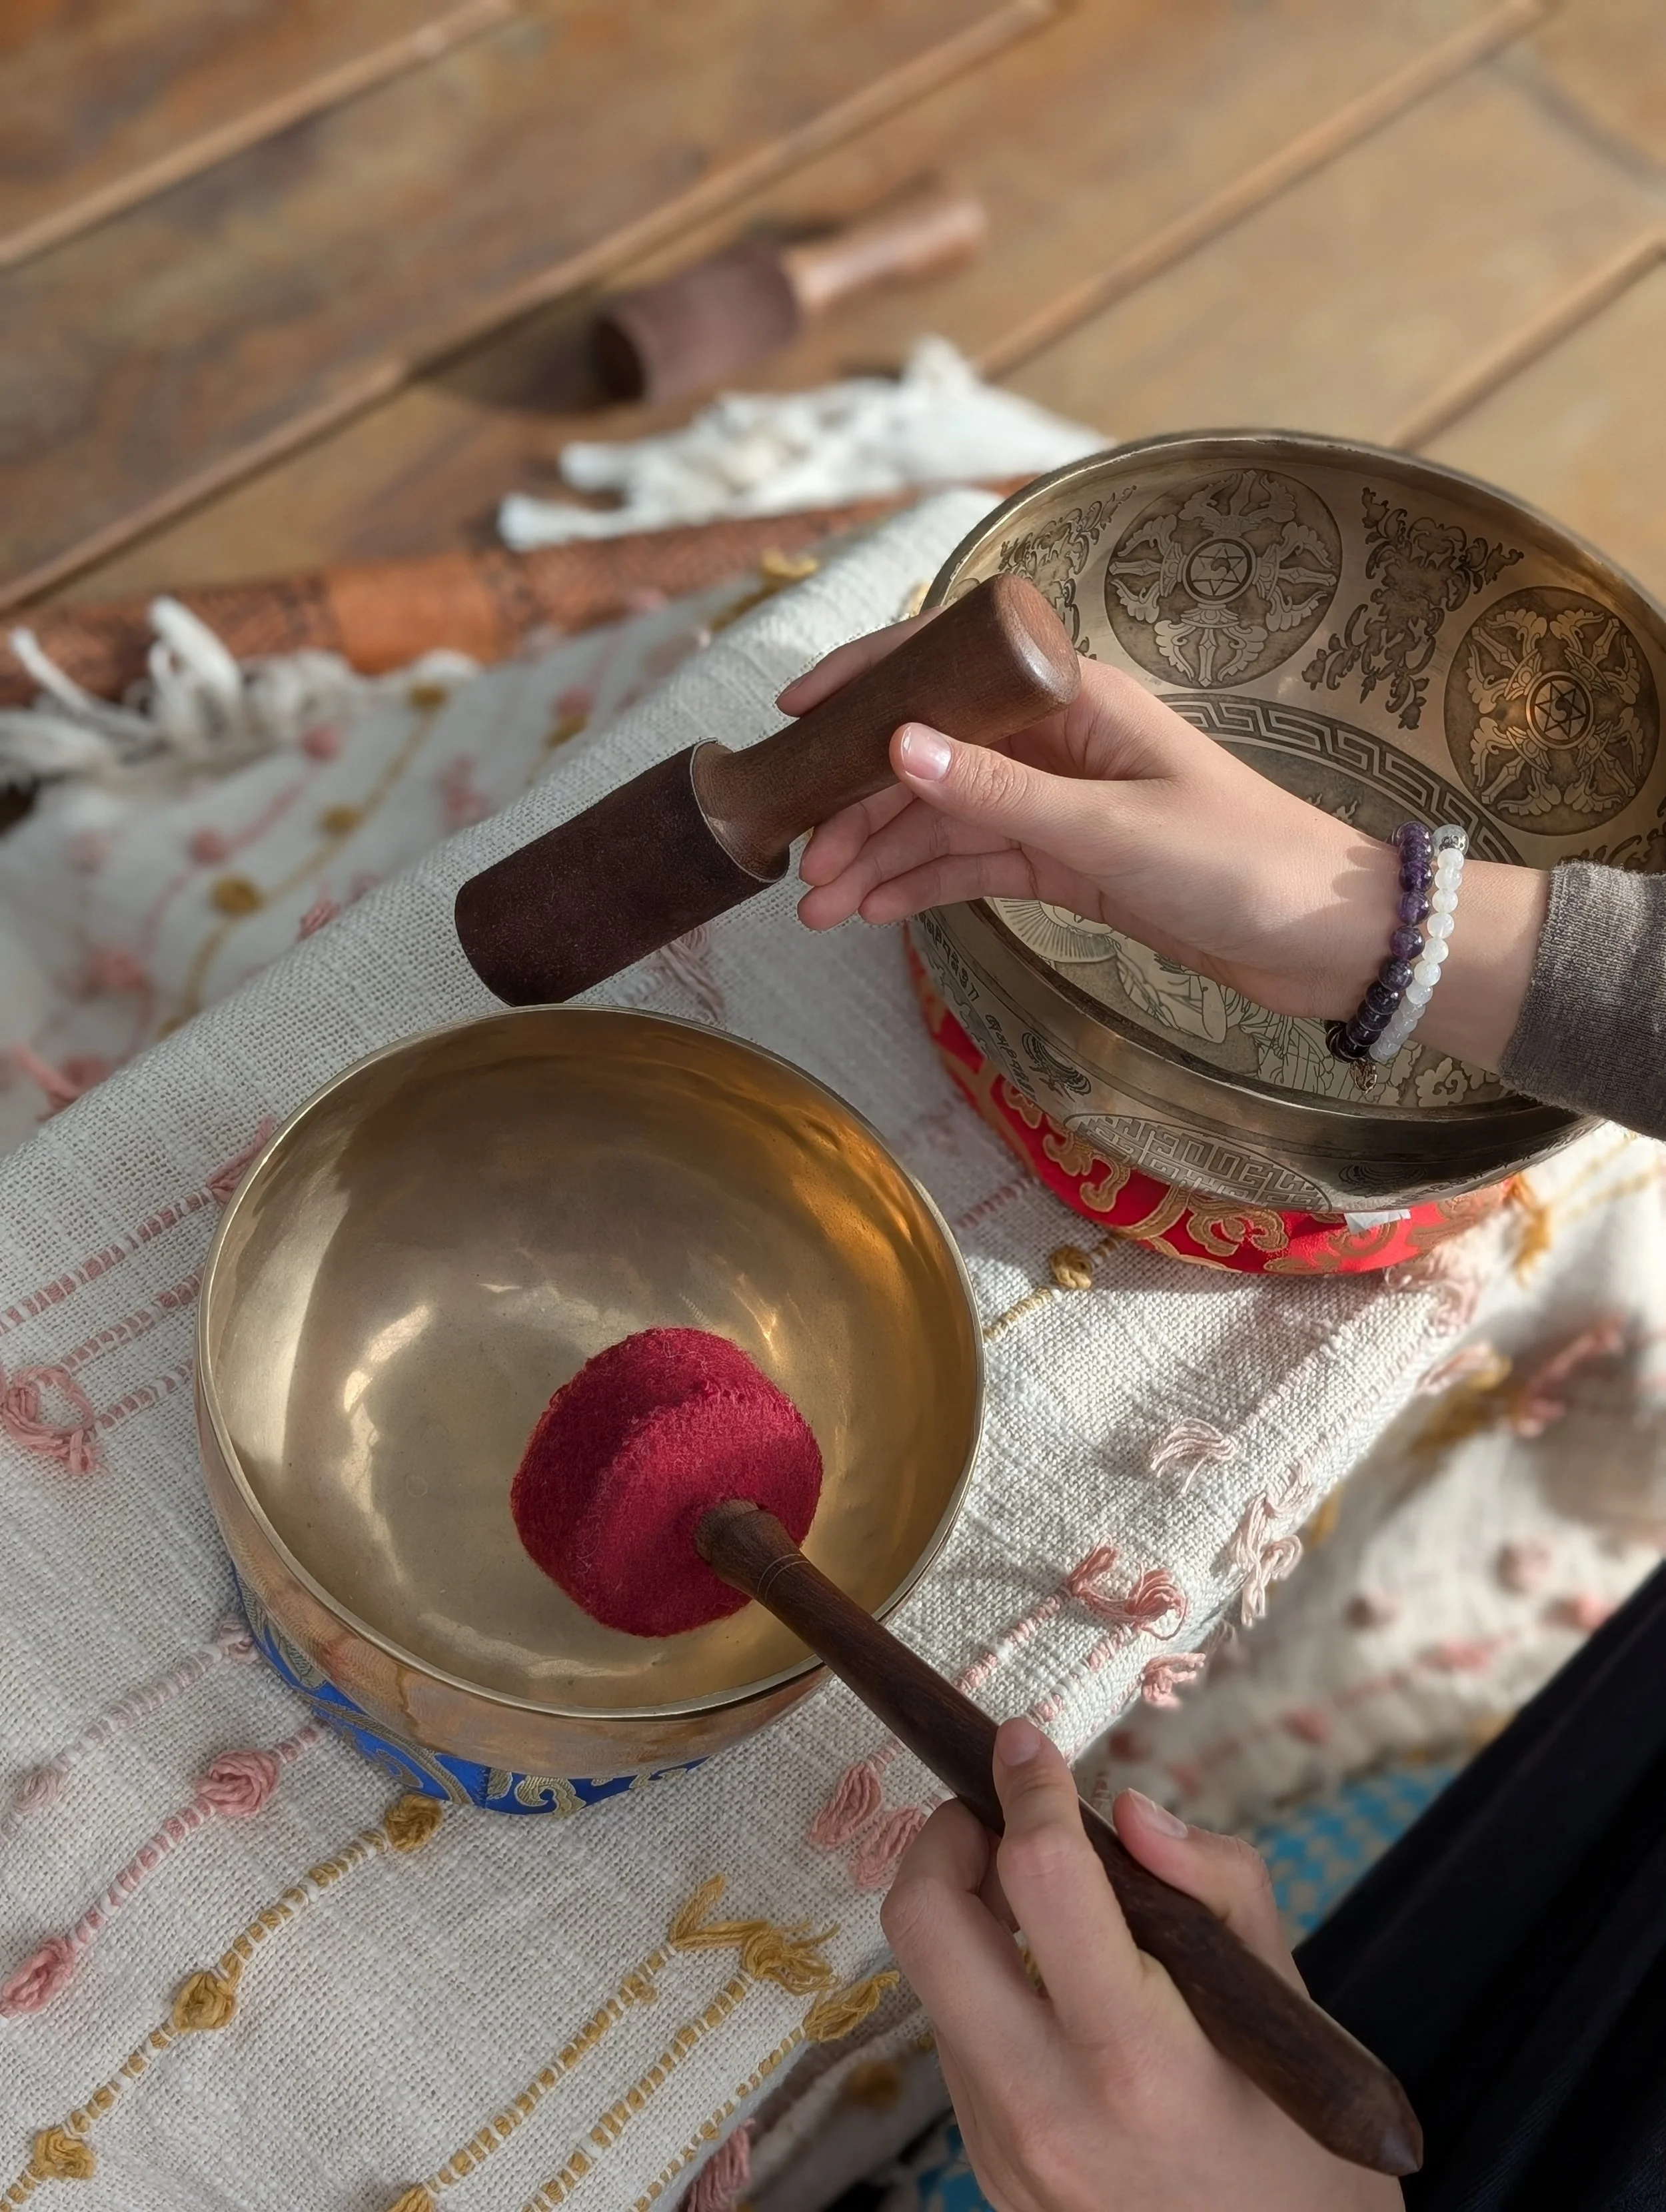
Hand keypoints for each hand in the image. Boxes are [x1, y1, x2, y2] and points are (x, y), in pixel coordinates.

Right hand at [785, 620, 1545, 1070]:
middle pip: (931, 758)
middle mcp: (1057, 740)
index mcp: (1072, 700)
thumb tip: (898, 747)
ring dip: (880, 858)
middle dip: (858, 809)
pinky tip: (875, 910)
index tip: (795, 716)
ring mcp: (1060, 800)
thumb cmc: (1242, 861)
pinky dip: (924, 884)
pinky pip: (976, 862)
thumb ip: (1000, 793)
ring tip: (820, 909)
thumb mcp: (1112, 829)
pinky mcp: (1069, 858)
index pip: (947, 669)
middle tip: (800, 867)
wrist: (1325, 936)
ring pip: (945, 819)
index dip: (866, 683)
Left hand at [880, 1719, 1403, 2211]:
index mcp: (1139, 2063)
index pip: (1041, 1879)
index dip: (1031, 1788)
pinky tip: (1050, 1985)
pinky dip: (984, 1984)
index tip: (1028, 1744)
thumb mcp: (1296, 2016)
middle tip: (1003, 1815)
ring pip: (929, 1980)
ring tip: (1037, 1896)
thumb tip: (1130, 1812)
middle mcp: (1048, 2109)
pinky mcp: (984, 2172)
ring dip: (966, 1911)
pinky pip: (954, 2044)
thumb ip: (1218, 1892)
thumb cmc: (1310, 2164)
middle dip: (950, 1837)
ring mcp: (1002, 2150)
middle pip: (924, 1923)